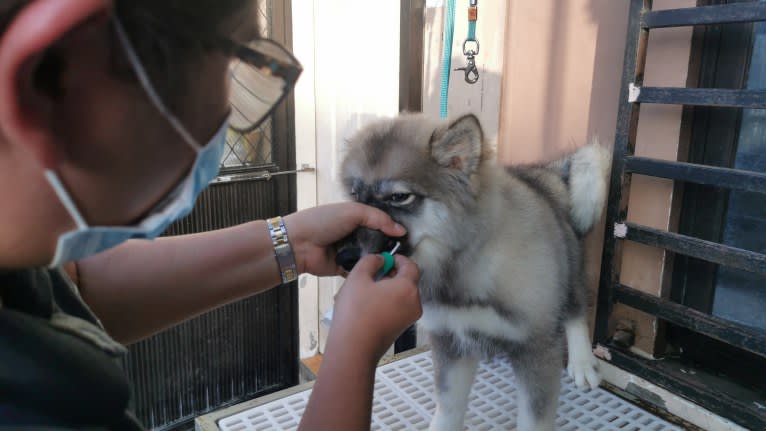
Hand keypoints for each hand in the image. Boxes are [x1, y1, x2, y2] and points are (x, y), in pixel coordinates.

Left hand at [282, 203, 405, 276]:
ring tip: (398, 267)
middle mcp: (355, 236)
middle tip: (407, 255)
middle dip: (389, 248)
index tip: (409, 238)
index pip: (380, 224)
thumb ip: (378, 218)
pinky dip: (370, 273)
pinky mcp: (346, 269)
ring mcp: (350, 253)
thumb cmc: (323, 221)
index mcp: (356, 219)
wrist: (298, 243)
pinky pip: (362, 271)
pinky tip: (385, 275)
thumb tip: (401, 230)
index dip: (392, 230)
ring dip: (381, 262)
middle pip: (378, 243)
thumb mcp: (353, 212)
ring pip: (372, 258)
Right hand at [328, 254, 421, 361]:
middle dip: (390, 275)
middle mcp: (414, 303)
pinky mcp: (401, 328)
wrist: (354, 349)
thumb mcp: (358, 277)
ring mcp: (409, 318)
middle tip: (371, 274)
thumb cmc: (356, 312)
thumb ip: (371, 261)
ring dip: (387, 289)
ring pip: (401, 295)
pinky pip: (397, 308)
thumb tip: (380, 259)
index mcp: (408, 288)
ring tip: (365, 292)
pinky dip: (386, 303)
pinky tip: (367, 306)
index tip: (386, 258)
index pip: (411, 265)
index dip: (399, 258)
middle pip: (407, 281)